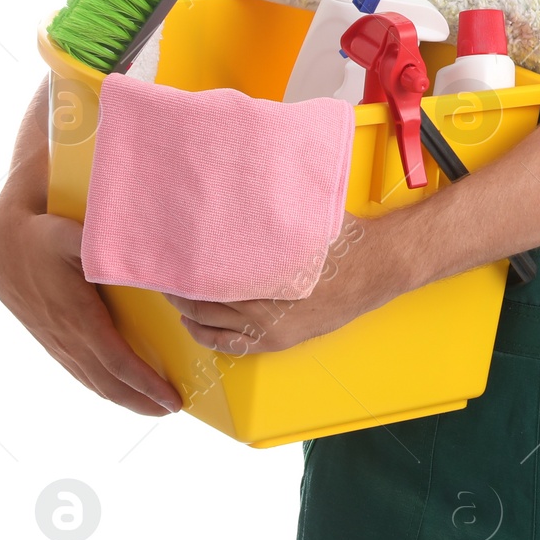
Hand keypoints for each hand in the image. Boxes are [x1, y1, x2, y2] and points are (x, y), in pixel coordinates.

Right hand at [0, 205, 183, 415]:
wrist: (3, 246)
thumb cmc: (46, 236)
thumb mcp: (80, 235)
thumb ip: (113, 247)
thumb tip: (155, 255)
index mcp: (79, 317)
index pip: (118, 363)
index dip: (146, 384)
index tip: (171, 399)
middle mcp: (68, 337)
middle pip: (108, 383)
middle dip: (141, 401)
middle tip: (173, 410)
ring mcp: (57, 342)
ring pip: (92, 381)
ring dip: (123, 398)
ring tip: (152, 407)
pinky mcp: (51, 339)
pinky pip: (79, 371)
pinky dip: (101, 386)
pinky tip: (115, 389)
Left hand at [164, 214, 392, 354]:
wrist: (377, 267)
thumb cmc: (341, 240)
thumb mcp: (301, 219)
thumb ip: (266, 217)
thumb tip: (234, 195)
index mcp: (265, 273)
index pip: (206, 273)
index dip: (181, 267)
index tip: (167, 256)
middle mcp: (262, 305)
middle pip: (201, 299)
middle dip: (177, 289)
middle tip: (161, 275)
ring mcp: (268, 327)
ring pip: (210, 322)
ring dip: (186, 311)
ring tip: (172, 297)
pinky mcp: (278, 341)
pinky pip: (230, 345)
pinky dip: (207, 335)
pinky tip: (194, 325)